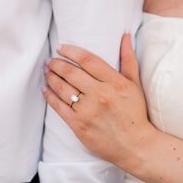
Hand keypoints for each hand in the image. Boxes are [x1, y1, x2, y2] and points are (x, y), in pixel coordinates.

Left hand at [43, 34, 156, 169]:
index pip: (87, 59)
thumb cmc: (135, 114)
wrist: (136, 147)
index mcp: (115, 83)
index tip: (60, 47)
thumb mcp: (134, 85)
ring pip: (62, 88)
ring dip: (51, 77)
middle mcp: (101, 95)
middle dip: (56, 63)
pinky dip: (49, 95)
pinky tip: (45, 89)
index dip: (71, 51)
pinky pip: (59, 106)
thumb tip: (125, 36)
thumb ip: (128, 59)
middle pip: (71, 72)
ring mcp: (89, 111)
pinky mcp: (79, 125)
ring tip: (47, 71)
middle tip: (50, 60)